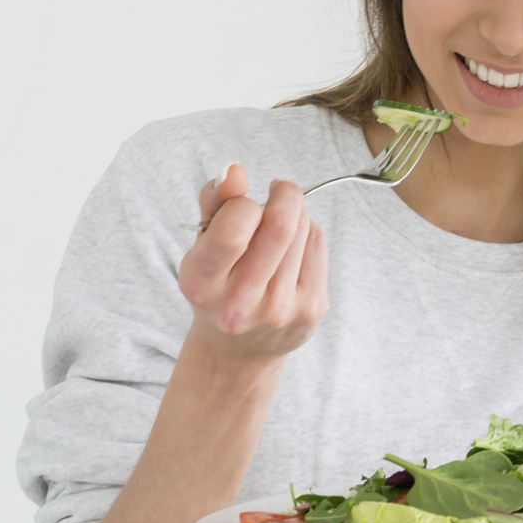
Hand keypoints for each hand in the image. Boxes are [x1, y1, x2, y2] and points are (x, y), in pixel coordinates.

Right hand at [177, 164, 328, 364]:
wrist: (239, 350)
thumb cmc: (219, 285)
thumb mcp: (202, 245)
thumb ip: (214, 202)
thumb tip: (235, 171)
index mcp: (202, 285)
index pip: (234, 229)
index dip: (244, 203)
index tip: (243, 204)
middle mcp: (240, 303)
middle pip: (281, 225)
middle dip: (285, 194)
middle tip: (278, 191)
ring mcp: (280, 310)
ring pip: (303, 229)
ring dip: (295, 214)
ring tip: (278, 228)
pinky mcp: (312, 309)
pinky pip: (319, 243)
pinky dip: (309, 232)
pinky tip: (293, 247)